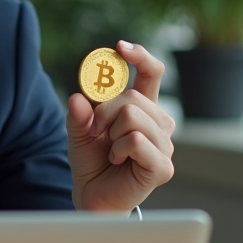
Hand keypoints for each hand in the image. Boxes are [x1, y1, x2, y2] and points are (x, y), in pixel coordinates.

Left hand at [66, 40, 175, 212]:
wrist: (93, 195)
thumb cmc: (92, 160)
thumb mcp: (78, 130)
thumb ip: (79, 113)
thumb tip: (78, 97)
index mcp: (144, 108)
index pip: (152, 73)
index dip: (140, 56)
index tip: (120, 48)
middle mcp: (160, 123)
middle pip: (132, 96)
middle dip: (104, 111)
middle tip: (95, 130)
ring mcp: (164, 145)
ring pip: (132, 116)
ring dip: (110, 133)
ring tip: (110, 149)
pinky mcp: (162, 166)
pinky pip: (136, 140)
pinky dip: (119, 149)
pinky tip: (118, 160)